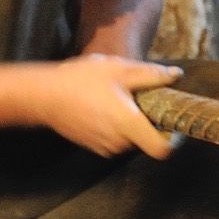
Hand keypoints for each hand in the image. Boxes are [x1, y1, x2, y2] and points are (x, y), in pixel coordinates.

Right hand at [33, 55, 182, 158]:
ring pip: (131, 138)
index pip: (163, 149)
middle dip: (149, 121)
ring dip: (130, 122)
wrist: (42, 96)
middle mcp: (119, 142)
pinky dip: (116, 126)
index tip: (172, 122)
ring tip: (116, 98)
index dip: (173, 139)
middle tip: (140, 97)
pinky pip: (115, 138)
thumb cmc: (80, 80)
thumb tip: (176, 75)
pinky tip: (102, 105)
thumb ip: (151, 75)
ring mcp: (105, 147)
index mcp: (128, 124)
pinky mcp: (94, 146)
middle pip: (148, 140)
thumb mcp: (119, 69)